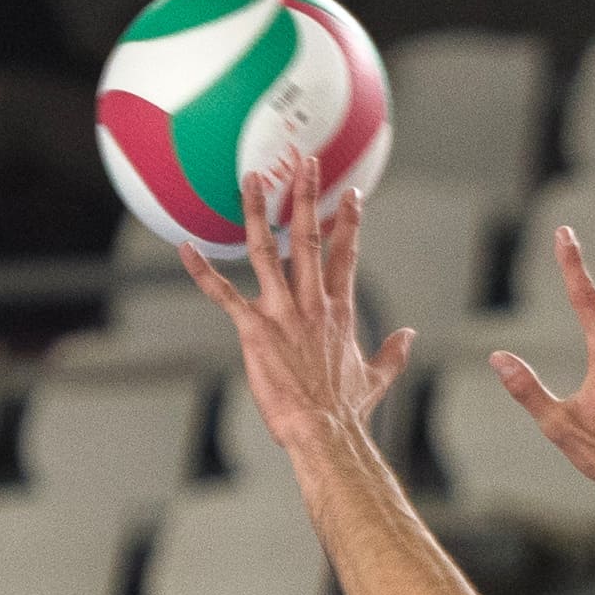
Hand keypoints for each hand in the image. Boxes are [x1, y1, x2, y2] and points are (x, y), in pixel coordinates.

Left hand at [177, 149, 415, 457]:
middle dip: (307, 196)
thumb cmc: (347, 410)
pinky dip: (202, 270)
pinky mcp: (254, 330)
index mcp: (339, 311)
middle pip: (310, 238)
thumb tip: (409, 336)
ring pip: (268, 251)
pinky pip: (223, 294)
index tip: (351, 194)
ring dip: (259, 213)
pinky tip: (184, 247)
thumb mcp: (376, 378)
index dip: (348, 222)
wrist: (325, 432)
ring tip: (253, 179)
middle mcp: (312, 303)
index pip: (346, 255)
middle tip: (304, 162)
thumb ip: (393, 353)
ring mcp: (282, 313)